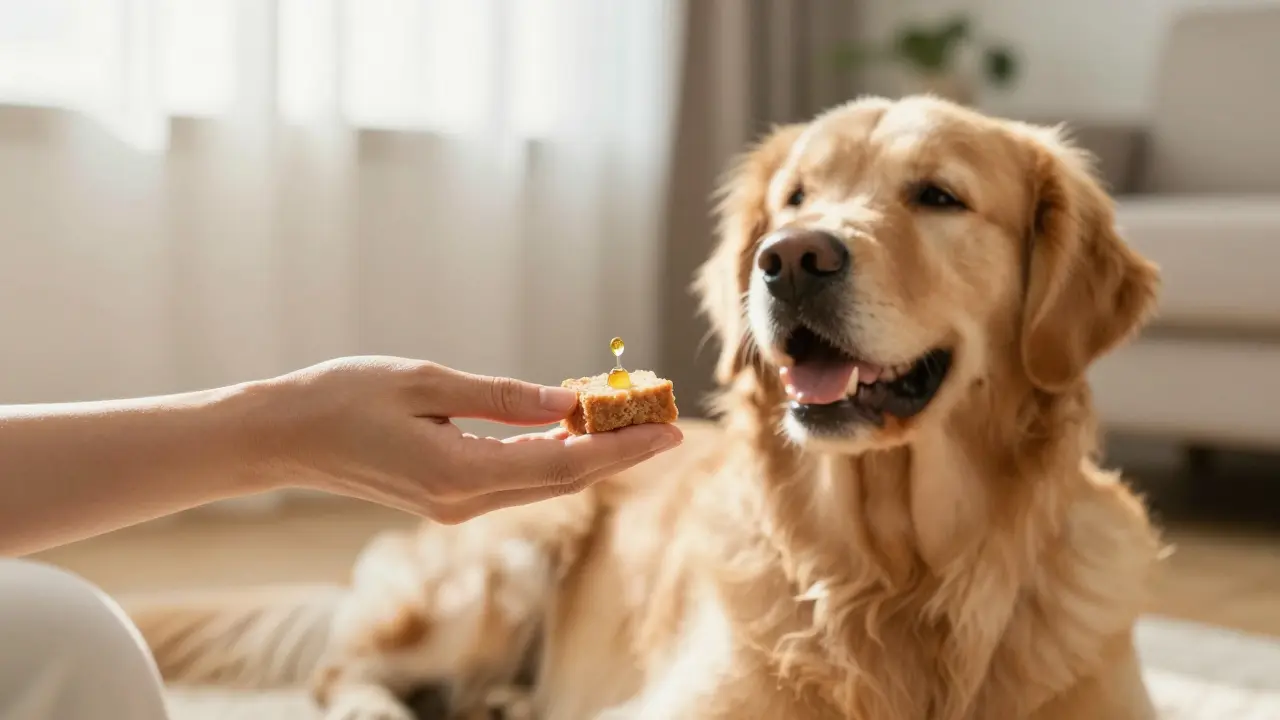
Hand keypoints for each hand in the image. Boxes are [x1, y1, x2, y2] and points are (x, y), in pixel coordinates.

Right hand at [256, 356, 682, 521]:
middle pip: (563, 481)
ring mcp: (455, 507)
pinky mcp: (447, 498)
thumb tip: (568, 403)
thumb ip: (501, 397)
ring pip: (544, 483)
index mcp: (458, 473)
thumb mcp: (425, 382)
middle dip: (619, 454)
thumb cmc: (344, 396)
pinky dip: (553, 455)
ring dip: (590, 455)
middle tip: (667, 422)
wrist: (283, 436)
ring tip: (632, 421)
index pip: (563, 464)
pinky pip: (518, 478)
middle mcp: (463, 501)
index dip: (621, 448)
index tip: (668, 429)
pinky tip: (573, 427)